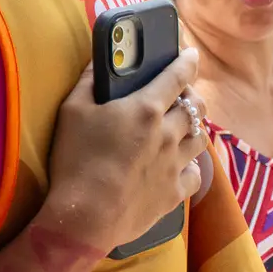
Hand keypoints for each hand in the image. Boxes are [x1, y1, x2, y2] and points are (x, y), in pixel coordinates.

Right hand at [42, 54, 206, 254]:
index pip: (177, 76)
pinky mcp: (174, 193)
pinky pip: (194, 173)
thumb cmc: (75, 159)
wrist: (85, 217)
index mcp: (145, 108)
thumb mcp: (71, 111)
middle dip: (191, 95)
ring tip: (182, 128)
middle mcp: (168, 134)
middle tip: (180, 95)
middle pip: (195, 107)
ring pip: (201, 138)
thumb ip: (88, 81)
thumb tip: (100, 62)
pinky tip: (178, 164)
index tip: (191, 54)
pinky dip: (190, 164)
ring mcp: (175, 165)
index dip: (186, 61)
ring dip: (194, 128)